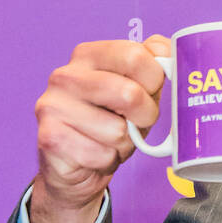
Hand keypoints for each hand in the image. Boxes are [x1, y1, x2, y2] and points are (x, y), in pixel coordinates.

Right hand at [28, 34, 170, 222]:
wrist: (76, 175)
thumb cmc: (112, 128)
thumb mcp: (137, 95)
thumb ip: (155, 66)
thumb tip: (173, 48)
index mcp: (89, 54)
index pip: (137, 53)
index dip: (157, 77)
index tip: (156, 91)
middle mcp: (64, 76)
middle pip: (131, 92)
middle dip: (145, 116)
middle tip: (135, 125)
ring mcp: (50, 108)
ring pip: (118, 129)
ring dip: (122, 144)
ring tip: (109, 143)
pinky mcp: (48, 141)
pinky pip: (101, 153)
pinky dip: (105, 163)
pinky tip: (92, 159)